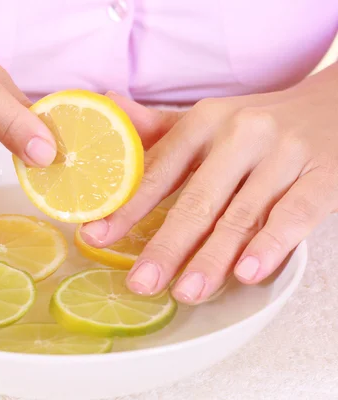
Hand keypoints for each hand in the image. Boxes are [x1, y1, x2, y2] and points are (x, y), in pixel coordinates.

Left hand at [81, 64, 337, 303]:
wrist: (335, 106)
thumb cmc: (259, 124)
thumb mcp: (210, 120)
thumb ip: (161, 128)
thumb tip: (109, 105)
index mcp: (205, 121)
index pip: (158, 170)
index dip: (127, 207)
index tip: (96, 236)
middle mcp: (241, 133)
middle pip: (198, 200)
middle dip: (166, 245)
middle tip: (140, 282)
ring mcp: (284, 154)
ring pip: (242, 214)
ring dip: (212, 258)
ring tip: (186, 291)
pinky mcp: (324, 173)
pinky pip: (294, 214)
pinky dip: (270, 245)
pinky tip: (247, 273)